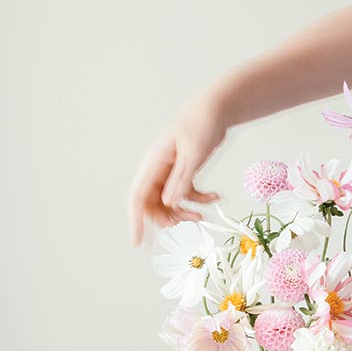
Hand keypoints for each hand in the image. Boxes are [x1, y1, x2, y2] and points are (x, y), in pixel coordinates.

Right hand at [128, 90, 226, 245]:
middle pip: (153, 204)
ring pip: (169, 202)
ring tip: (202, 215)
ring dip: (184, 212)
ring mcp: (169, 170)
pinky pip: (185, 193)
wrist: (215, 108)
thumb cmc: (202, 125)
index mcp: (153, 162)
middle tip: (188, 223)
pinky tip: (216, 197)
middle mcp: (157, 168)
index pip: (137, 196)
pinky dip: (199, 199)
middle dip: (168, 218)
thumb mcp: (194, 154)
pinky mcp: (182, 171)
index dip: (135, 221)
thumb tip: (169, 204)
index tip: (138, 242)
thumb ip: (181, 179)